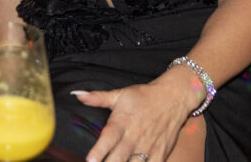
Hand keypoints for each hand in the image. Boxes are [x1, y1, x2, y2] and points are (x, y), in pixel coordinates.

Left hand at [72, 69, 198, 161]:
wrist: (173, 98)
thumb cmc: (144, 97)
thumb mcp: (119, 95)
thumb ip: (98, 98)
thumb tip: (77, 94)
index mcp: (122, 123)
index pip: (108, 139)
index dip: (99, 151)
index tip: (90, 160)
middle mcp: (134, 137)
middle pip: (119, 158)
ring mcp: (148, 147)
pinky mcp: (161, 153)